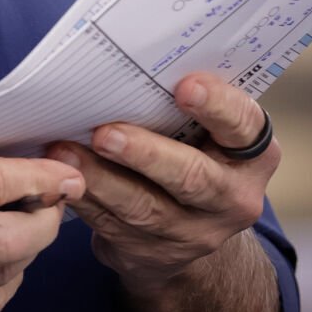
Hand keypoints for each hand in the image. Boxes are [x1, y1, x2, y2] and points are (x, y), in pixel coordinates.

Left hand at [50, 72, 280, 296]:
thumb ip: (183, 101)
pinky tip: (60, 177)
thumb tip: (127, 56)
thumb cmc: (191, 149)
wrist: (190, 226)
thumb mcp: (206, 129)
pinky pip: (113, 227)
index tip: (184, 86)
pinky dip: (84, 199)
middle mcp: (231, 198)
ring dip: (100, 179)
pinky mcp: (152, 255)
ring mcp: (194, 234)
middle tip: (105, 133)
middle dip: (146, 153)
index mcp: (251, 155)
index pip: (244, 125)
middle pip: (193, 178)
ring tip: (64, 150)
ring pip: (144, 209)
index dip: (218, 105)